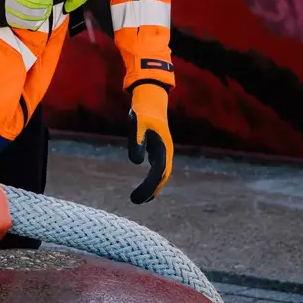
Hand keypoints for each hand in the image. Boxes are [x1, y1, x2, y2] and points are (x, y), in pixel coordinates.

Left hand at [127, 82, 172, 203]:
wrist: (151, 101)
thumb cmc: (141, 113)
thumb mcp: (136, 124)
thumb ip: (136, 142)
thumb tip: (137, 163)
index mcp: (163, 147)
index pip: (158, 172)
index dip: (148, 186)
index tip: (137, 197)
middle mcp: (167, 151)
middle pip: (162, 176)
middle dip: (151, 190)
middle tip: (136, 201)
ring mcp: (165, 151)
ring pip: (163, 174)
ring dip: (154, 188)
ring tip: (141, 200)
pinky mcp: (160, 150)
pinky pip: (159, 169)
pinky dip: (154, 180)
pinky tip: (147, 189)